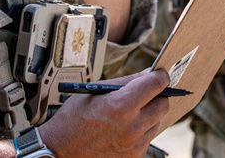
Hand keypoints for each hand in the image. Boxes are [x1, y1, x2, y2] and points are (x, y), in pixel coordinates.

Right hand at [39, 70, 169, 157]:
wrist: (61, 151)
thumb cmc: (73, 120)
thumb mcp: (95, 91)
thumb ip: (125, 82)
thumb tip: (146, 74)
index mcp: (121, 106)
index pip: (155, 85)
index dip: (160, 76)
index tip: (161, 74)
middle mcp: (132, 128)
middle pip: (163, 105)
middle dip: (157, 96)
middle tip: (146, 93)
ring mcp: (134, 145)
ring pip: (156, 122)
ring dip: (149, 115)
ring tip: (129, 114)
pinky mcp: (134, 157)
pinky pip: (147, 138)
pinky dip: (141, 131)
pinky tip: (124, 129)